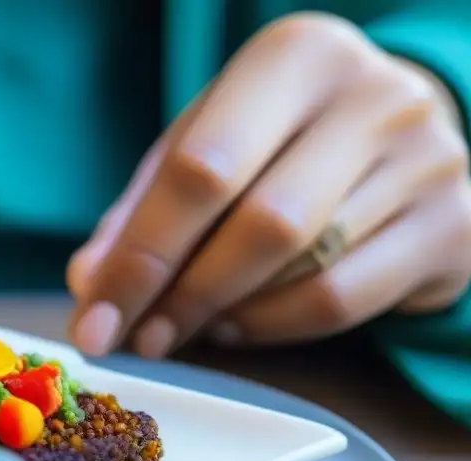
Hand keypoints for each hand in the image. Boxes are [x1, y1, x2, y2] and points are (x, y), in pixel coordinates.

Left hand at [67, 12, 470, 357]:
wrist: (403, 135)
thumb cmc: (280, 141)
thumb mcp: (205, 146)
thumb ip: (143, 210)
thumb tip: (89, 287)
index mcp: (296, 56)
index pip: (200, 171)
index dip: (140, 259)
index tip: (94, 321)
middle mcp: (374, 96)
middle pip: (260, 225)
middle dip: (182, 297)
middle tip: (136, 339)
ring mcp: (428, 161)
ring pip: (303, 269)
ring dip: (224, 314)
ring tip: (181, 326)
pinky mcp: (452, 226)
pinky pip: (341, 300)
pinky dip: (272, 326)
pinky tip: (236, 324)